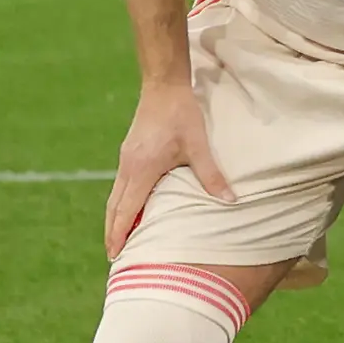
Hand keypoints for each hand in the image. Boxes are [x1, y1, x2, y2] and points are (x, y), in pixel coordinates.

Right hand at [107, 78, 232, 255]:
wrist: (164, 86)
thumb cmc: (182, 114)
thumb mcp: (199, 145)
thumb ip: (212, 175)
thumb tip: (230, 200)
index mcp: (142, 169)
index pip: (126, 210)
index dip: (120, 233)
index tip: (114, 255)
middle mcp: (128, 167)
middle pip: (114, 207)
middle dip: (113, 232)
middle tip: (113, 256)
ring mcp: (126, 159)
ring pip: (115, 196)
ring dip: (116, 218)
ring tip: (119, 239)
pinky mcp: (129, 153)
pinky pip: (121, 185)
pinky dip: (121, 203)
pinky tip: (130, 210)